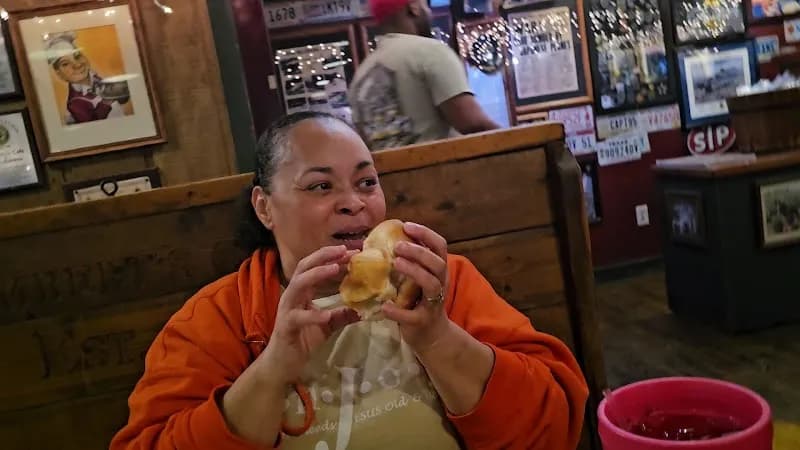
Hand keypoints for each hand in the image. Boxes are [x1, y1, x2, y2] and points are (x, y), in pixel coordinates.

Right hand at [259, 246, 359, 383]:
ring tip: (335, 269)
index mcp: (302, 292)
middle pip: (304, 267)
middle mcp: (292, 295)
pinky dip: (313, 315)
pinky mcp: (286, 326)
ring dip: (317, 274)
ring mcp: (287, 309)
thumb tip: (364, 307)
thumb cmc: (302, 340)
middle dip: (324, 256)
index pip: (315, 266)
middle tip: (345, 250)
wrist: (283, 363)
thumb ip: (342, 314)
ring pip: (298, 284)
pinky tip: (327, 315)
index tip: (352, 251)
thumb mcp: (327, 325)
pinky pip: (299, 317)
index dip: (331, 257)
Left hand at [382, 222, 452, 355]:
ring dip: (414, 272)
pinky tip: (384, 306)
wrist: (431, 336)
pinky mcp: (422, 322)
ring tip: (396, 263)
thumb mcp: (419, 279)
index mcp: (438, 270)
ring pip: (431, 285)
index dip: (425, 233)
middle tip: (398, 246)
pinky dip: (398, 311)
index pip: (439, 246)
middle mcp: (441, 284)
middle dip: (419, 252)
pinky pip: (412, 316)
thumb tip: (383, 240)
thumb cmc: (420, 301)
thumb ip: (409, 262)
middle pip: (438, 263)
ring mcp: (433, 304)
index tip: (406, 226)